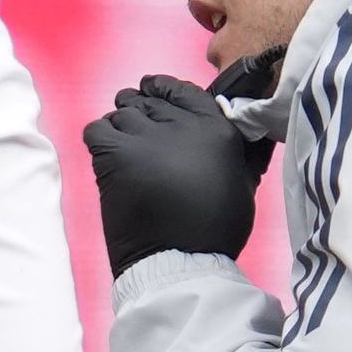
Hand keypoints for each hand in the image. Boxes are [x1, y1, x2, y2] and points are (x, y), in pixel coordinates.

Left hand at [83, 73, 275, 275]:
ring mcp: (144, 138)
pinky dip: (100, 138)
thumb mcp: (244, 183)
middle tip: (138, 131)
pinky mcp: (115, 155)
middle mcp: (179, 125)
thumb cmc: (216, 229)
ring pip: (121, 113)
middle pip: (147, 100)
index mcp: (214, 128)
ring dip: (122, 126)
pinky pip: (96, 130)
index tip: (154, 93)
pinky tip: (108, 155)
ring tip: (125, 146)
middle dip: (141, 110)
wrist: (181, 262)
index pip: (182, 89)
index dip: (164, 89)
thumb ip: (245, 150)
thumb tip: (254, 130)